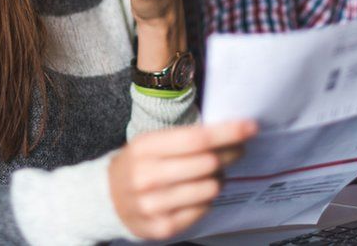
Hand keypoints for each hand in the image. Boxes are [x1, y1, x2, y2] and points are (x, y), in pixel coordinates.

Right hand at [109, 120, 257, 239]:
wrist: (106, 198)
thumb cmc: (138, 164)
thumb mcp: (151, 142)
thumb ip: (186, 138)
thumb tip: (232, 133)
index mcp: (145, 148)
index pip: (197, 139)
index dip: (228, 133)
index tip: (250, 127)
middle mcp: (147, 176)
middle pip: (208, 163)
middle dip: (231, 154)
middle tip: (237, 150)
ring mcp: (153, 205)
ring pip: (209, 188)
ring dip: (219, 178)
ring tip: (212, 173)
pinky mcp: (162, 227)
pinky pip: (202, 210)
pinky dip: (206, 200)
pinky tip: (196, 193)